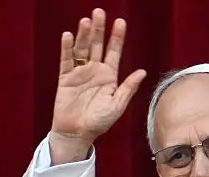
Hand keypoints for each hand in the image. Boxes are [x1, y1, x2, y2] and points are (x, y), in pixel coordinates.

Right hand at [49, 8, 146, 163]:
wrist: (78, 133)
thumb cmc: (99, 122)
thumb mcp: (118, 105)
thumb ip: (128, 88)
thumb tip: (142, 71)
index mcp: (109, 76)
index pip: (114, 52)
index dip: (117, 38)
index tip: (121, 22)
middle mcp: (94, 71)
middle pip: (97, 45)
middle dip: (99, 29)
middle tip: (100, 12)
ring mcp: (79, 73)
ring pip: (82, 49)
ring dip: (84, 35)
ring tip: (87, 21)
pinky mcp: (65, 78)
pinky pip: (66, 60)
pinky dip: (67, 48)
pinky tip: (69, 36)